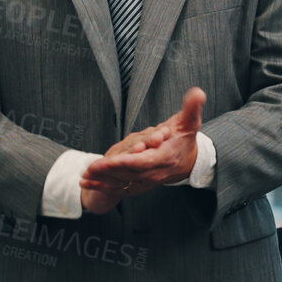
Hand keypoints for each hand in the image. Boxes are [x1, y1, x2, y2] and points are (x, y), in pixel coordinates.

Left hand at [80, 88, 206, 209]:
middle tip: (89, 168)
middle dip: (108, 172)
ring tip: (83, 178)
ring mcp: (146, 181)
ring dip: (101, 181)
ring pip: (121, 183)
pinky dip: (103, 187)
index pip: (142, 163)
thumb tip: (198, 93)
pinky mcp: (139, 185)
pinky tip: (87, 184)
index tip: (108, 161)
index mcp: (164, 158)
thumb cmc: (184, 139)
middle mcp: (154, 173)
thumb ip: (191, 107)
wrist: (187, 161)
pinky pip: (119, 188)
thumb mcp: (189, 121)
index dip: (125, 163)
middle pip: (127, 174)